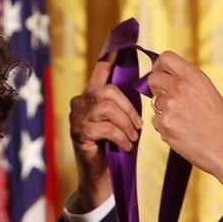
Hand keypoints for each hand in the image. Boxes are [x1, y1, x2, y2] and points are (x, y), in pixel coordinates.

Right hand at [68, 51, 142, 211]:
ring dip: (126, 125)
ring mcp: (77, 118)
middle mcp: (80, 103)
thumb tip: (145, 86)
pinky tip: (126, 146)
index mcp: (92, 96)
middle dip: (129, 109)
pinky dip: (121, 137)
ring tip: (132, 139)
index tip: (120, 45)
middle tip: (139, 127)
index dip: (109, 58)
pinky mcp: (79, 133)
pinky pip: (106, 127)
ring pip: (107, 108)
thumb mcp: (122, 122)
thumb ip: (126, 105)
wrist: (100, 177)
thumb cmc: (114, 148)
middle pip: (108, 91)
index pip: (100, 71)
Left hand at [148, 51, 222, 190]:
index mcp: (193, 76)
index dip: (159, 66)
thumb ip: (187, 82)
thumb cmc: (220, 122)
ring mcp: (170, 105)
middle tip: (167, 98)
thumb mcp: (207, 91)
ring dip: (165, 111)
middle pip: (153, 78)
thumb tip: (166, 78)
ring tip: (184, 121)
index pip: (165, 58)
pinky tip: (182, 132)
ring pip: (155, 103)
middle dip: (156, 88)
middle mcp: (180, 87)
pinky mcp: (164, 124)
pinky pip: (157, 121)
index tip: (160, 74)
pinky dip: (166, 127)